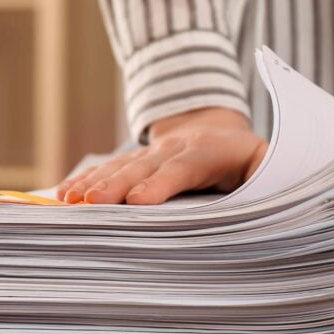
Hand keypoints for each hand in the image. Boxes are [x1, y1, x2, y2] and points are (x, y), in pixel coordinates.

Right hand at [56, 107, 266, 204]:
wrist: (221, 129)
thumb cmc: (249, 160)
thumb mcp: (267, 163)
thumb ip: (266, 174)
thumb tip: (271, 186)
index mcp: (210, 151)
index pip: (185, 166)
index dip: (162, 182)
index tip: (140, 201)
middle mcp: (176, 146)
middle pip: (144, 166)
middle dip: (116, 185)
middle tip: (92, 204)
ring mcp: (151, 151)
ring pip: (119, 166)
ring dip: (93, 183)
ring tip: (70, 201)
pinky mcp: (135, 160)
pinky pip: (106, 169)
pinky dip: (83, 181)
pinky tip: (62, 194)